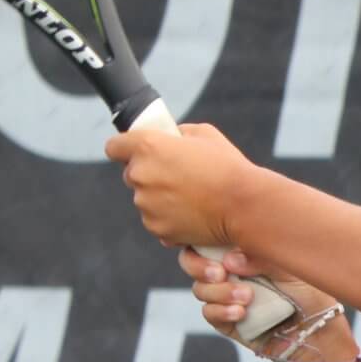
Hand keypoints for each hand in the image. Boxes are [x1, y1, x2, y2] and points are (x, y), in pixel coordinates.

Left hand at [104, 122, 256, 252]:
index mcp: (148, 146)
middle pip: (131, 175)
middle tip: (177, 178)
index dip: (125, 149)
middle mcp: (141, 175)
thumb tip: (171, 138)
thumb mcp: (206, 135)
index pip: (114, 146)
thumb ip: (179, 134)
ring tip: (193, 199)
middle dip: (148, 175)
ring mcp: (146, 204)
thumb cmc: (229, 168)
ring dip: (160, 199)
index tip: (134, 153)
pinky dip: (170, 219)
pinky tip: (193, 215)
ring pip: (145, 200)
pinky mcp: (156, 228)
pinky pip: (156, 221)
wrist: (246, 206)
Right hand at [178, 246, 336, 356]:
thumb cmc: (308, 292)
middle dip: (199, 266)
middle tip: (219, 273)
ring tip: (247, 297)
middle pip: (191, 262)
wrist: (316, 329)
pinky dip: (222, 311)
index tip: (207, 243)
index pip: (207, 239)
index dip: (198, 240)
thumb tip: (230, 259)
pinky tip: (241, 312)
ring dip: (219, 292)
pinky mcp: (225, 320)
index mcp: (240, 251)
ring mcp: (224, 296)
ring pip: (200, 288)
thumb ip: (260, 256)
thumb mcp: (288, 266)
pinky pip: (208, 313)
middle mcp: (228, 272)